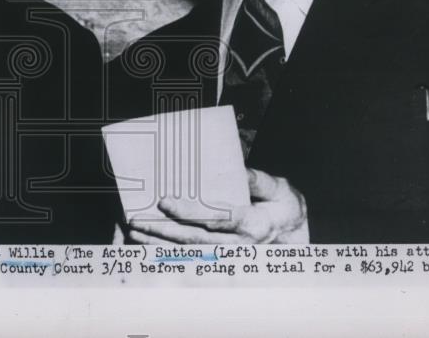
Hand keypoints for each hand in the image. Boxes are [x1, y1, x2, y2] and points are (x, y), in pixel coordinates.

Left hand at [126, 168, 308, 243]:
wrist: (293, 234)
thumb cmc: (283, 206)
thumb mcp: (280, 189)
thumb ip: (259, 180)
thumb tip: (240, 169)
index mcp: (253, 224)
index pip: (217, 218)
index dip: (190, 211)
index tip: (166, 202)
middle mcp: (239, 244)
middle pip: (195, 238)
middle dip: (164, 229)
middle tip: (138, 219)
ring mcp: (229, 255)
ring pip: (189, 252)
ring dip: (160, 243)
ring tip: (135, 232)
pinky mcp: (221, 258)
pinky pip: (190, 257)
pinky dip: (167, 252)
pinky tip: (148, 245)